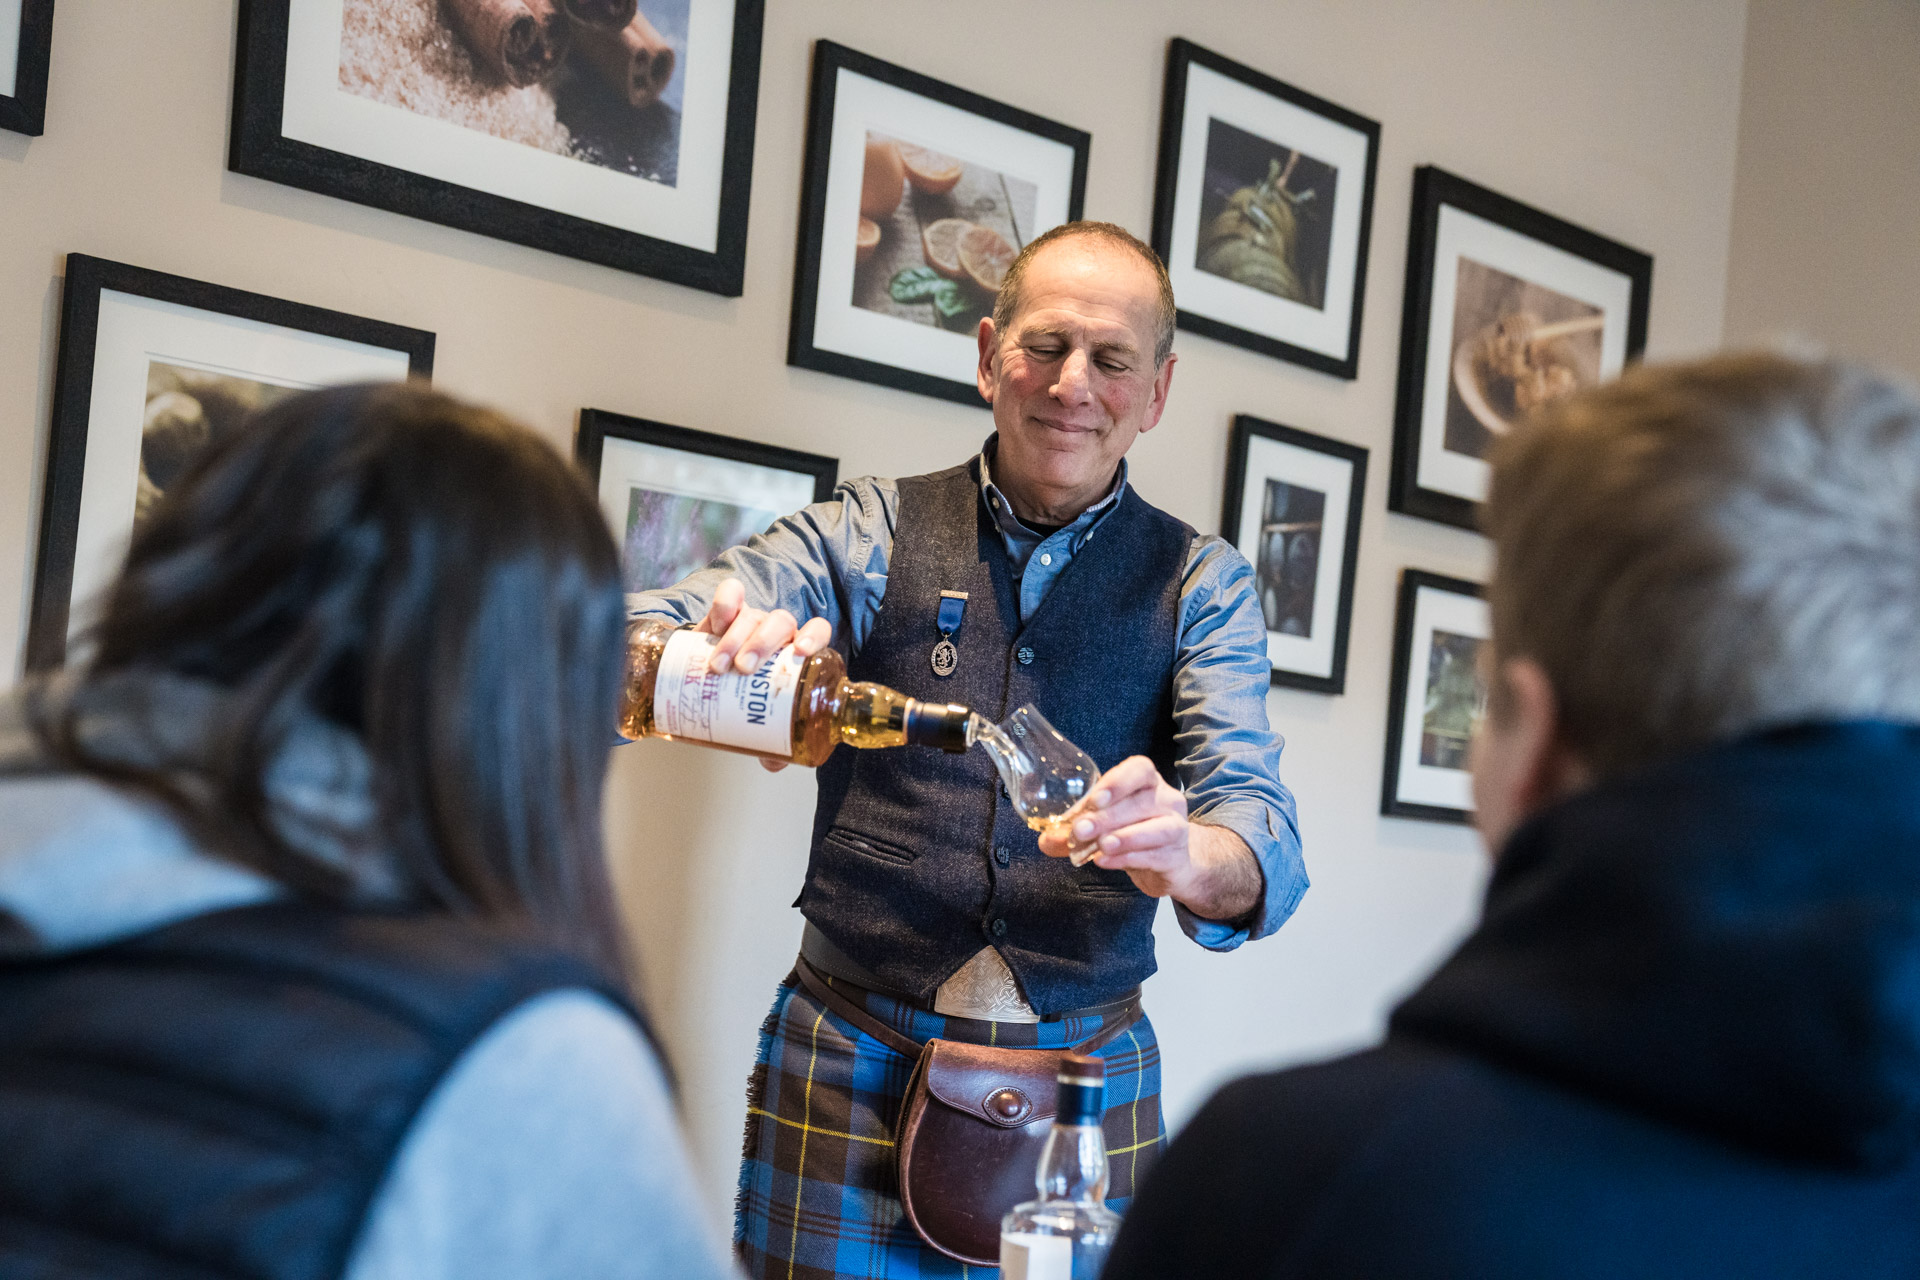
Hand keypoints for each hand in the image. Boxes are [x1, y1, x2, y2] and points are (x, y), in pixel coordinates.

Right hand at [698, 579, 831, 771]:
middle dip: (761, 644)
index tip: (800, 652)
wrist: (720, 676)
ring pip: (752, 615)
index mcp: (798, 649)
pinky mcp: (725, 613)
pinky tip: (716, 620)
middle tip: (743, 669)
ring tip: (719, 665)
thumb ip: (772, 738)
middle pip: (780, 623)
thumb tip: (773, 762)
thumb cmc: (751, 698)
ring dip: (735, 637)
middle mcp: (778, 632)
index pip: (817, 630)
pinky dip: (725, 601)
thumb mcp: (765, 718)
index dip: (813, 636)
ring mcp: (752, 619)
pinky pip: (729, 595)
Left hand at [1036, 756, 1263, 919]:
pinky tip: (1105, 862)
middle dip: (1108, 816)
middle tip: (1080, 831)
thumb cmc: (1133, 832)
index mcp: (1147, 782)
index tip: (1095, 798)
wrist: (1171, 863)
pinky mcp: (1176, 857)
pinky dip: (1127, 859)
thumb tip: (1044, 839)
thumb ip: (1072, 830)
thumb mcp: (1104, 825)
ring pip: (1157, 828)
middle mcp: (1167, 800)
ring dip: (1124, 837)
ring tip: (1099, 847)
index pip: (1140, 770)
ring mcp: (1177, 828)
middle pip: (1141, 802)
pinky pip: (1154, 856)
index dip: (1118, 782)